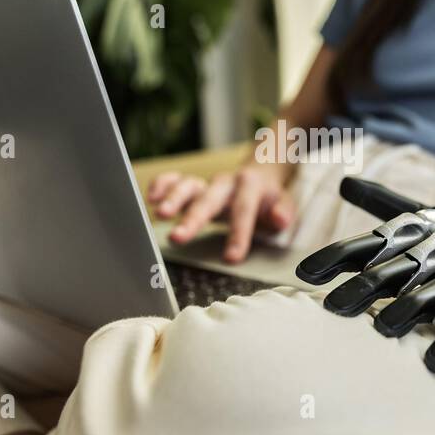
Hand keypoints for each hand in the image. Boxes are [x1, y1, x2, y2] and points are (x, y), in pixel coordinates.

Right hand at [147, 161, 296, 263]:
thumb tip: (279, 219)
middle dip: (193, 218)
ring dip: (172, 200)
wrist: (258, 176)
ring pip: (187, 187)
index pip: (243, 211)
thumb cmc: (267, 198)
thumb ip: (283, 212)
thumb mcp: (283, 204)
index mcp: (250, 187)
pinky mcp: (192, 186)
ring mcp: (206, 184)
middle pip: (208, 199)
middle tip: (178, 237)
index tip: (231, 258)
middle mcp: (225, 183)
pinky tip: (151, 198)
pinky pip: (174, 179)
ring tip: (159, 215)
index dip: (237, 234)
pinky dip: (162, 185)